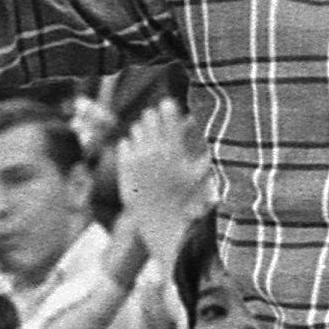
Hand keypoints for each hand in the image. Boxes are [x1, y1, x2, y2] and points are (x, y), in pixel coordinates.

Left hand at [112, 101, 215, 258]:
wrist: (161, 223)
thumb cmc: (185, 198)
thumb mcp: (200, 174)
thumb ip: (204, 148)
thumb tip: (200, 124)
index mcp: (175, 150)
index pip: (168, 113)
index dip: (168, 107)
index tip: (169, 106)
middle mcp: (154, 151)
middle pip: (149, 115)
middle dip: (155, 118)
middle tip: (161, 126)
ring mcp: (137, 158)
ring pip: (136, 128)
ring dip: (144, 132)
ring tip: (153, 145)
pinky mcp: (124, 166)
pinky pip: (125, 142)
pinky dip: (132, 147)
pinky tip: (141, 158)